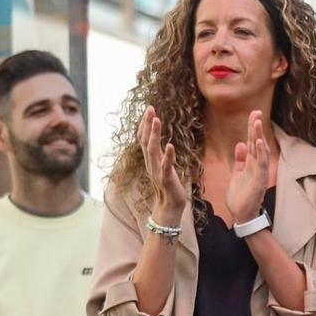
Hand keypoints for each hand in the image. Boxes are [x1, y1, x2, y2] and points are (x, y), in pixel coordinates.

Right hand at [137, 107, 187, 225]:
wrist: (169, 207)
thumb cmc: (168, 186)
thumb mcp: (162, 166)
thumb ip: (159, 154)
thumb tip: (158, 141)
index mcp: (150, 159)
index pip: (144, 138)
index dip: (145, 124)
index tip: (149, 109)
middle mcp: (151, 163)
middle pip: (145, 140)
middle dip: (147, 124)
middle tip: (150, 108)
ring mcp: (157, 171)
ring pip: (152, 150)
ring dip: (154, 134)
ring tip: (157, 120)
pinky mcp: (166, 180)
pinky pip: (166, 166)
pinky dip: (168, 156)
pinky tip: (171, 146)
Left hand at [227, 110, 272, 224]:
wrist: (242, 215)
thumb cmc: (241, 197)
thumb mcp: (237, 174)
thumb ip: (240, 160)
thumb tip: (240, 144)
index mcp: (250, 163)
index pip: (251, 142)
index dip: (251, 128)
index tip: (253, 114)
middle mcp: (257, 166)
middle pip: (257, 142)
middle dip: (256, 127)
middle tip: (256, 112)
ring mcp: (259, 172)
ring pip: (260, 150)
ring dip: (258, 135)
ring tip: (257, 121)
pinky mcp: (259, 180)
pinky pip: (261, 164)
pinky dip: (260, 152)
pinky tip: (258, 141)